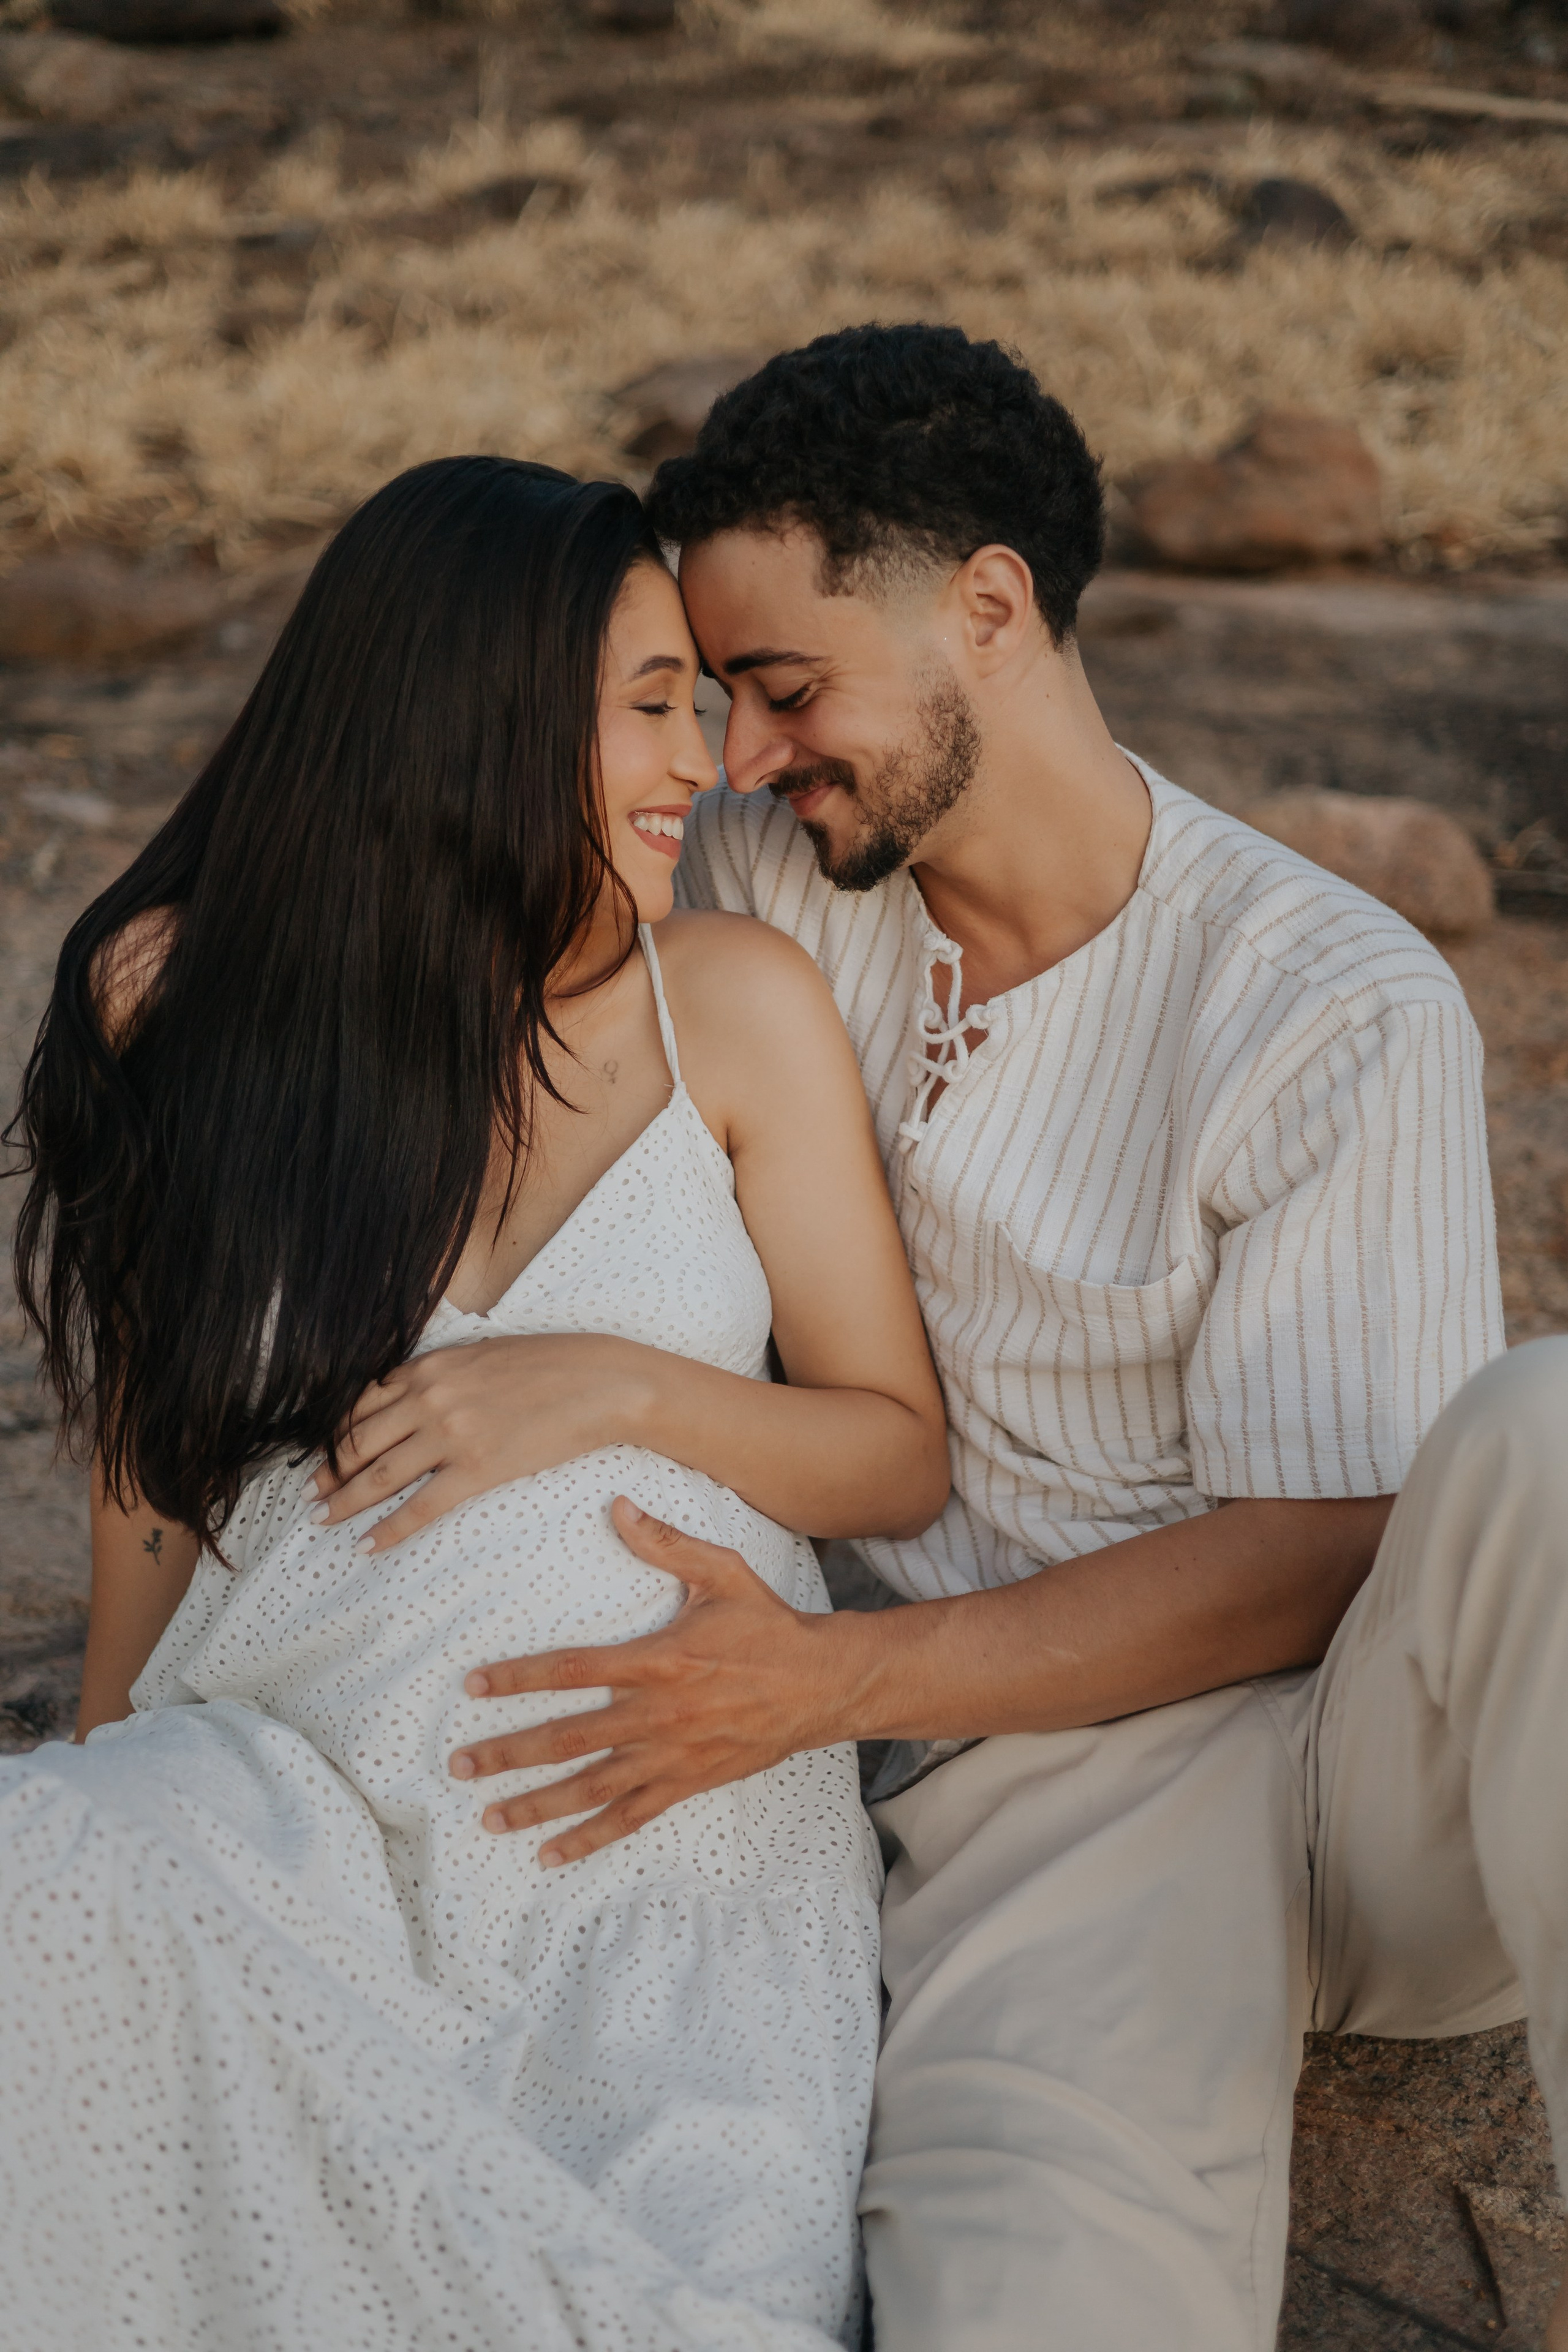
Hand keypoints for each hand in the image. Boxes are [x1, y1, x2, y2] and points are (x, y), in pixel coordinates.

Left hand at [311, 1334, 648, 1552]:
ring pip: (380, 1475)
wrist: (601, 1382)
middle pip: (360, 1441)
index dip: (336, 1433)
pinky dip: (389, 1530)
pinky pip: (421, 1507)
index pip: (363, 1403)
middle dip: (329, 1471)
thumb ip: (443, 1374)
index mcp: (430, 1367)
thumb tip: (415, 1393)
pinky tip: (368, 1546)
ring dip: (345, 1502)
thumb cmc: (552, 1364)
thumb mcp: (483, 1355)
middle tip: (310, 1493)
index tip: (321, 1452)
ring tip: (324, 1520)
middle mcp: (430, 1398)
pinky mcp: (477, 1468)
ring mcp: (451, 1434)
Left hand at [447, 1496, 857, 1865]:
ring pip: (592, 1787)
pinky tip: (549, 1855)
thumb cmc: (768, 1625)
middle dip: (510, 1753)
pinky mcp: (687, 1784)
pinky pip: (629, 1817)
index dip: (520, 1677)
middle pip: (569, 1739)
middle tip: (460, 1764)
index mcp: (659, 1660)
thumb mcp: (722, 1573)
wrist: (822, 1685)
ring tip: (488, 1817)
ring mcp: (671, 1756)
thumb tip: (618, 1506)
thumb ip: (667, 1544)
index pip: (574, 1670)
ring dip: (537, 1804)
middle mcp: (658, 1714)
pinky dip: (588, 1839)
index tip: (474, 1686)